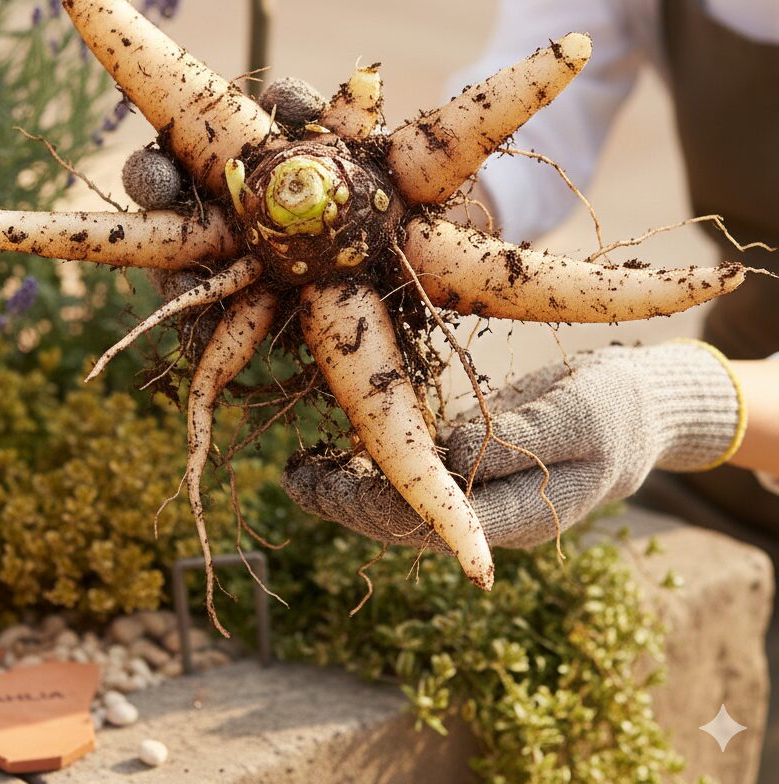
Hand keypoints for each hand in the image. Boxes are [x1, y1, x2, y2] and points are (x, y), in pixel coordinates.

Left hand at [281, 341, 743, 549]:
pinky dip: (367, 465)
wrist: (637, 404)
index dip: (378, 508)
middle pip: (404, 521)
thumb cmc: (616, 408)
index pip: (434, 526)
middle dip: (346, 503)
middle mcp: (488, 513)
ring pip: (398, 501)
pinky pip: (409, 473)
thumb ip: (518, 441)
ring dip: (345, 489)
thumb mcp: (578, 417)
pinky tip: (327, 454)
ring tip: (294, 472)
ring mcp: (474, 491)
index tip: (329, 486)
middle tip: (293, 479)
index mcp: (520, 517)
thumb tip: (450, 456)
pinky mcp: (465, 462)